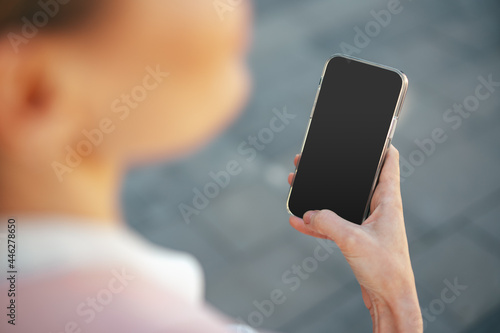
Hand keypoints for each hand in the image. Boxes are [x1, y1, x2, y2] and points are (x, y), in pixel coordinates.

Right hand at [288, 145, 422, 332]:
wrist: (390, 299)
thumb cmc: (385, 269)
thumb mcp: (353, 240)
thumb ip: (328, 223)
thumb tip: (308, 213)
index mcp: (387, 201)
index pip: (389, 162)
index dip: (380, 145)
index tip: (366, 134)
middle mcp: (378, 208)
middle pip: (356, 179)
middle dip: (334, 170)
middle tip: (312, 160)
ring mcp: (367, 223)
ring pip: (340, 201)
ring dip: (320, 195)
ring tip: (298, 185)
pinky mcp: (357, 239)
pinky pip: (333, 224)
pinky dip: (317, 222)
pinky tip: (298, 221)